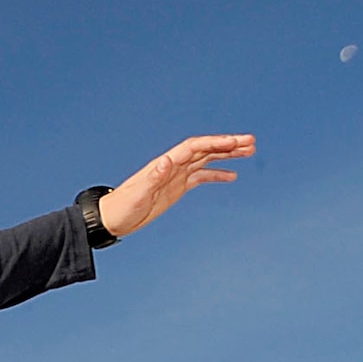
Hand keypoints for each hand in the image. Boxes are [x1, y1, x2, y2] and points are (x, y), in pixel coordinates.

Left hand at [97, 135, 254, 238]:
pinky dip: (217, 174)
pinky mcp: (176, 188)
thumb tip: (167, 161)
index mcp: (165, 165)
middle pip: (205, 149)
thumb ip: (154, 178)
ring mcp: (175, 176)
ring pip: (206, 160)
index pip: (195, 147)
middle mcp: (172, 166)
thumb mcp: (139, 194)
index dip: (216, 143)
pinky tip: (232, 175)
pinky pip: (201, 177)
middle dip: (228, 145)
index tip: (236, 142)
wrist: (111, 219)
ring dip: (227, 155)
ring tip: (249, 152)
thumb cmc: (122, 207)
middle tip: (251, 142)